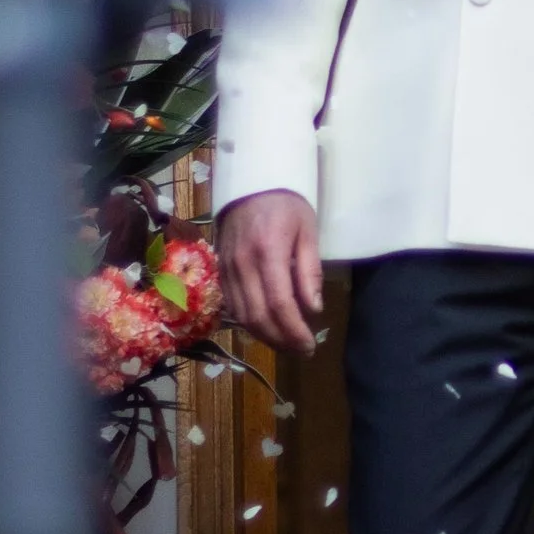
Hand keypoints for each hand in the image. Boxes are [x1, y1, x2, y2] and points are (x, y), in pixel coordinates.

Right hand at [218, 189, 323, 352]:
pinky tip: (267, 328)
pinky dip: (249, 323)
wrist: (250, 183)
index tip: (309, 345)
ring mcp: (227, 268)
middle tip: (301, 350)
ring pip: (242, 316)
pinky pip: (232, 306)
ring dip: (265, 336)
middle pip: (258, 316)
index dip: (294, 331)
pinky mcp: (220, 271)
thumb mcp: (308, 231)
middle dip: (281, 340)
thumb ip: (310, 272)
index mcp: (268, 252)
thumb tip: (313, 309)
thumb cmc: (286, 204)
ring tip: (287, 344)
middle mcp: (242, 264)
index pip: (279, 304)